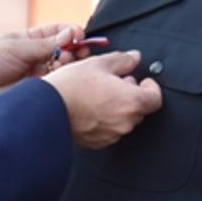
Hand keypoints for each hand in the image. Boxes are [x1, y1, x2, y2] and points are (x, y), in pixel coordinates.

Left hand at [0, 23, 85, 109]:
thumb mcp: (14, 47)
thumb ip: (43, 44)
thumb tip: (71, 35)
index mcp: (32, 41)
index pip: (60, 33)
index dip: (72, 33)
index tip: (78, 35)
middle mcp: (40, 58)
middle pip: (68, 51)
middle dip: (76, 49)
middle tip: (76, 51)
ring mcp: (41, 77)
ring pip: (66, 70)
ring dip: (70, 65)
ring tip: (64, 63)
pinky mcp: (40, 95)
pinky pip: (58, 88)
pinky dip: (64, 82)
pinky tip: (61, 79)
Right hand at [44, 51, 162, 149]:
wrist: (46, 110)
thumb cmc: (71, 86)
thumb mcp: (99, 64)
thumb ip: (123, 60)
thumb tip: (134, 58)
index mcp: (131, 102)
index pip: (155, 98)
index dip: (151, 87)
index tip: (142, 81)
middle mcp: (125, 122)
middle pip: (140, 108)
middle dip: (131, 94)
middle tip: (115, 83)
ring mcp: (112, 135)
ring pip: (124, 119)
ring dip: (118, 107)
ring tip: (98, 94)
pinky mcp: (99, 142)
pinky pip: (110, 129)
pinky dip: (105, 119)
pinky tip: (90, 107)